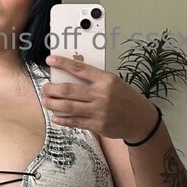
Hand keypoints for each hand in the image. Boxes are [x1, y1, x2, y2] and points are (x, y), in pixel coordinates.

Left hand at [43, 54, 158, 141]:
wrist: (141, 120)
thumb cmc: (126, 99)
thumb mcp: (114, 82)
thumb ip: (94, 80)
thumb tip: (70, 76)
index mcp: (106, 80)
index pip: (79, 69)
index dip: (62, 64)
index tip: (50, 61)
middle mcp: (101, 95)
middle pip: (69, 90)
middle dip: (52, 89)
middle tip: (45, 88)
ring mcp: (99, 111)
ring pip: (68, 107)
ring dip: (53, 104)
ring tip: (46, 101)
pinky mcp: (97, 125)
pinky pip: (75, 122)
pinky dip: (62, 119)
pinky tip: (56, 116)